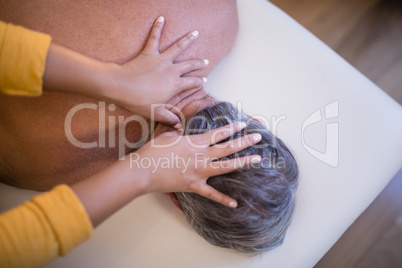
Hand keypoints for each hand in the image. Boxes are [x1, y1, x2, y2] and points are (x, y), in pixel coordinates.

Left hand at [108, 16, 208, 126]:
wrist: (121, 87)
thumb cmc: (138, 101)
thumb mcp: (155, 113)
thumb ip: (169, 118)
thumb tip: (178, 125)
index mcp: (175, 85)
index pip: (192, 83)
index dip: (200, 82)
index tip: (205, 81)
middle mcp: (171, 70)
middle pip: (189, 65)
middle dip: (199, 63)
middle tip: (205, 61)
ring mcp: (161, 60)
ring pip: (178, 47)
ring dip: (187, 39)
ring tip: (195, 33)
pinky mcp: (149, 53)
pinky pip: (154, 37)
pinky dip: (158, 27)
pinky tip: (161, 18)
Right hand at [132, 122, 262, 207]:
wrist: (143, 171)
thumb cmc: (152, 152)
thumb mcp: (166, 135)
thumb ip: (177, 131)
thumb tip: (179, 128)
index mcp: (194, 142)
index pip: (218, 133)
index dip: (232, 128)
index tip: (243, 124)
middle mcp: (201, 156)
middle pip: (227, 147)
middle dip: (244, 141)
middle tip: (258, 137)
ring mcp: (199, 172)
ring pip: (226, 166)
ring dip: (242, 163)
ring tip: (256, 159)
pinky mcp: (194, 186)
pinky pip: (212, 194)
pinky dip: (223, 199)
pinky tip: (235, 203)